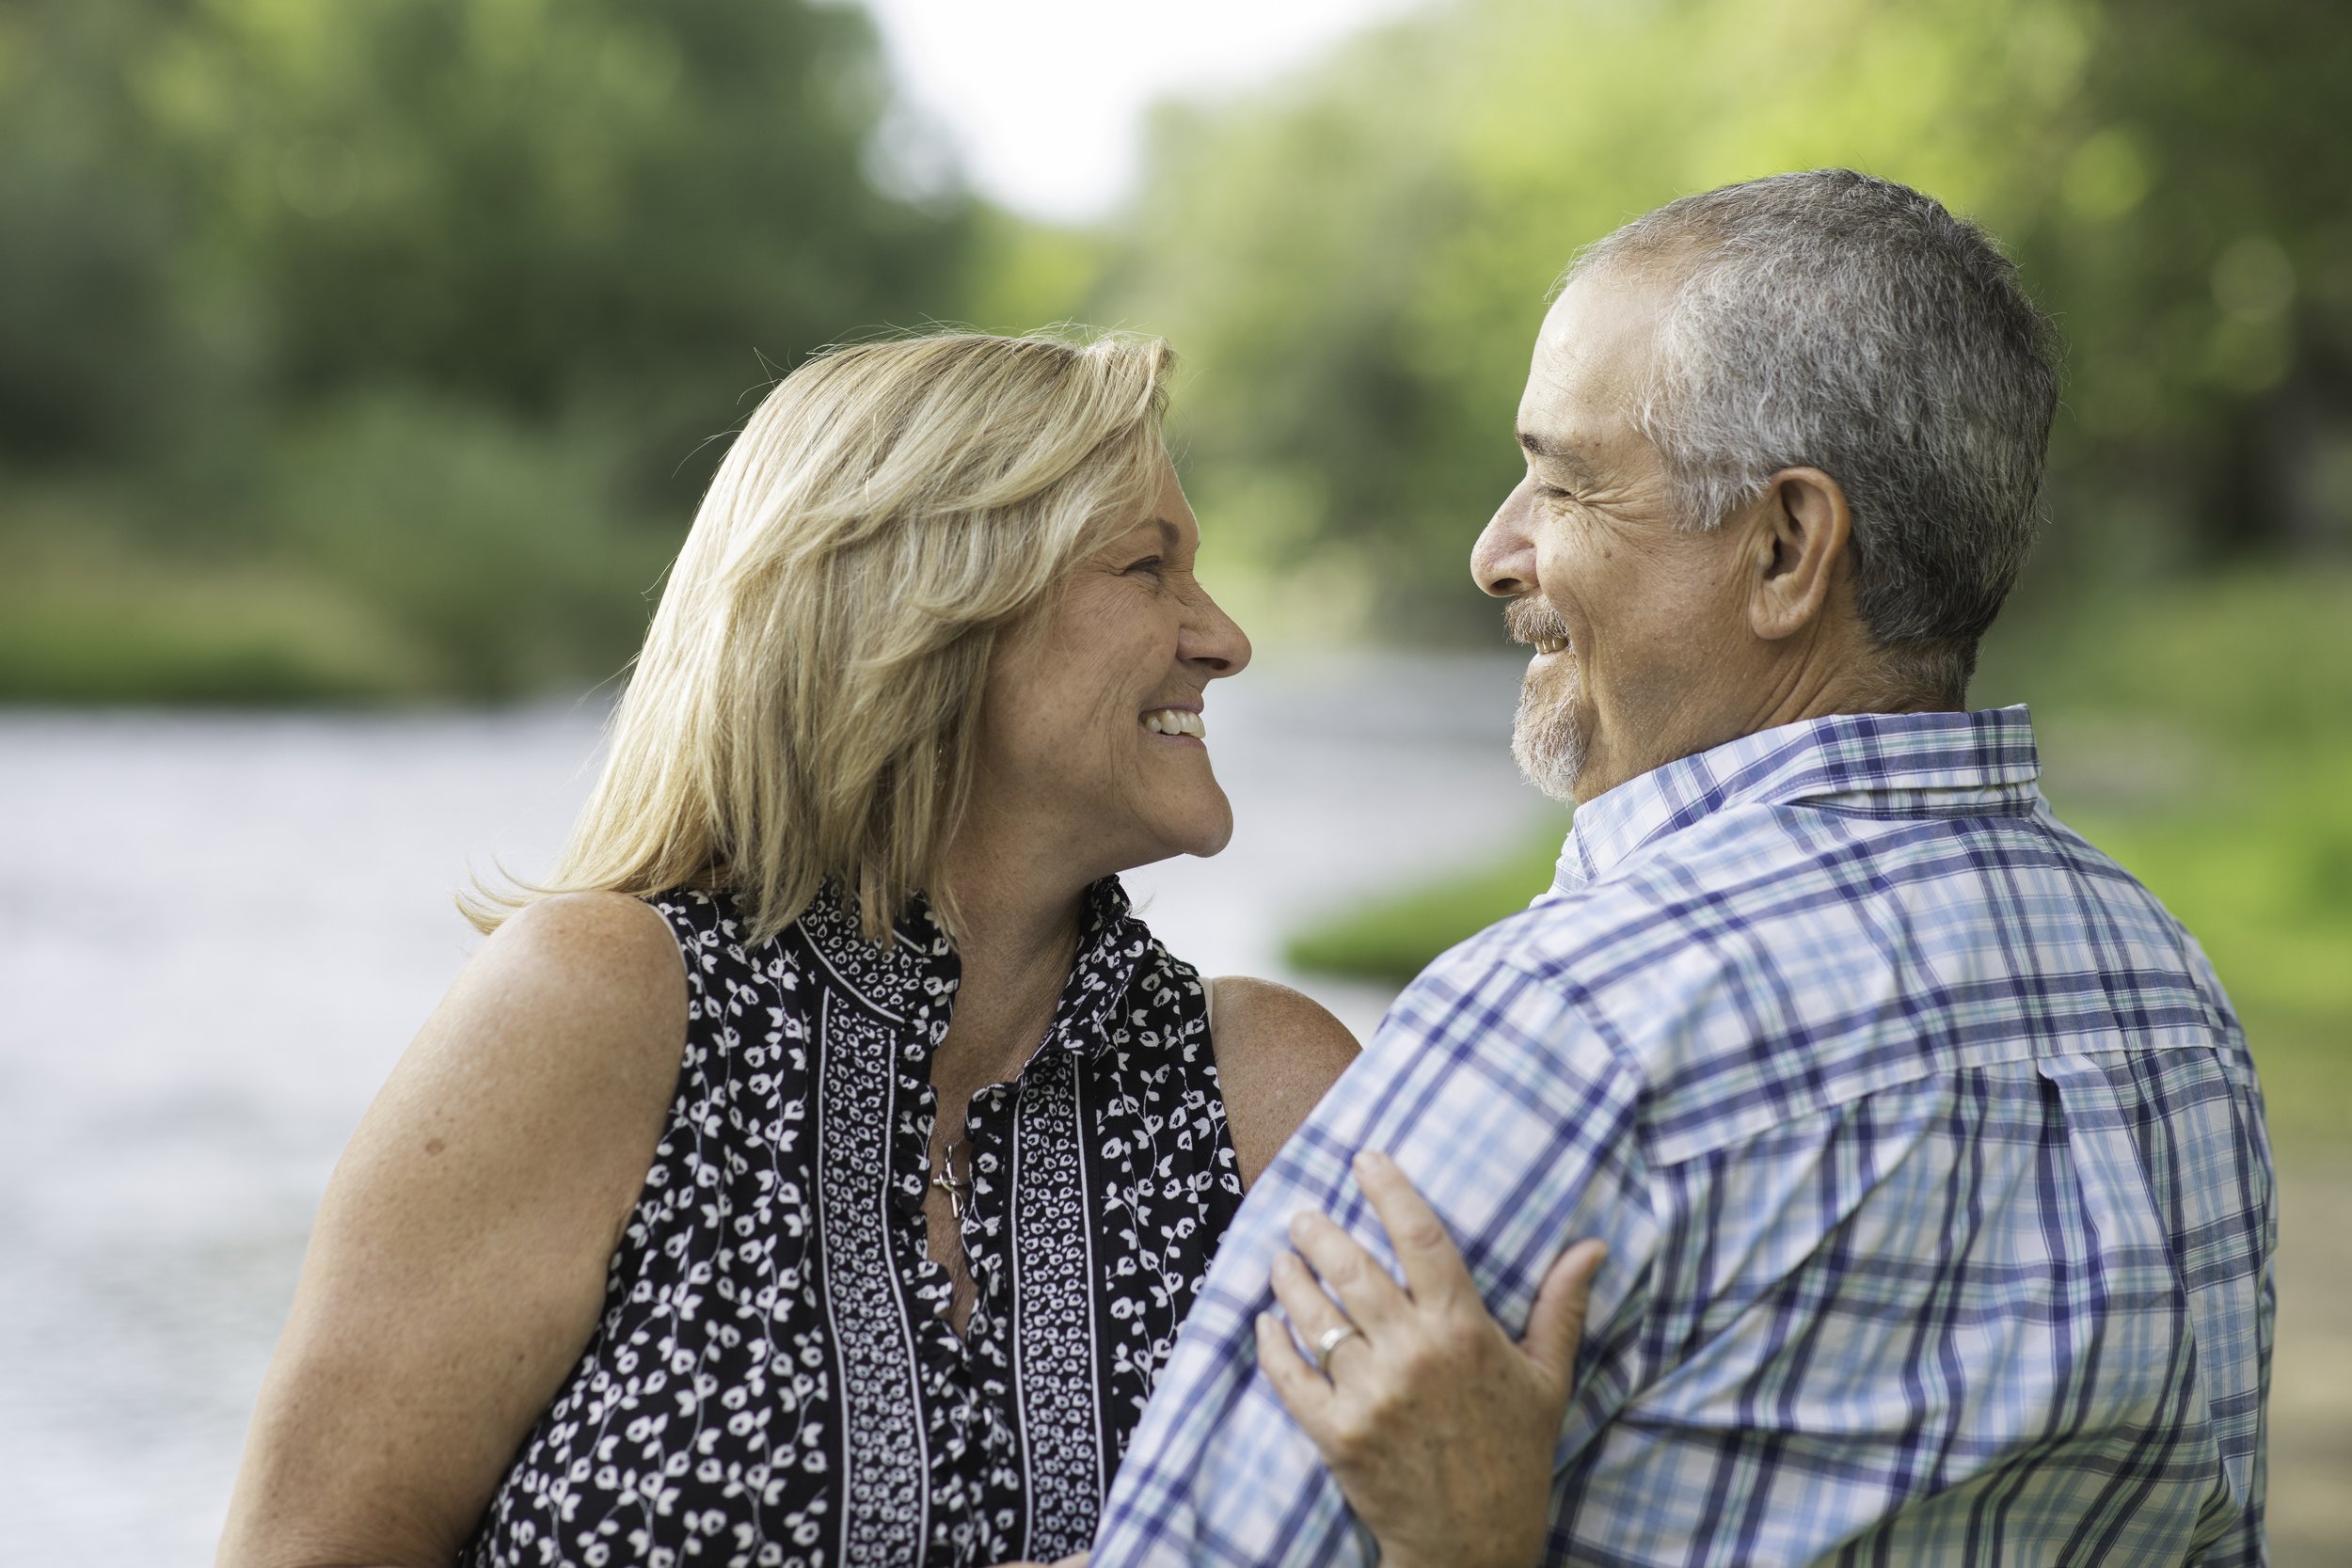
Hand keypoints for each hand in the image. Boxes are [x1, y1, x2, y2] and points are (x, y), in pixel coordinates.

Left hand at [1255, 1151, 1605, 1567]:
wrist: (1474, 1544)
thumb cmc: (1514, 1455)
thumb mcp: (1547, 1378)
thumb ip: (1562, 1307)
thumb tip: (1591, 1247)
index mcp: (1464, 1331)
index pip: (1421, 1238)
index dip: (1389, 1190)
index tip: (1364, 1159)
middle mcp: (1415, 1354)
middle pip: (1354, 1269)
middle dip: (1320, 1232)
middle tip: (1304, 1215)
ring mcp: (1371, 1394)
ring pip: (1316, 1316)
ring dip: (1291, 1279)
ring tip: (1281, 1259)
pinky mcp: (1338, 1433)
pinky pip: (1291, 1376)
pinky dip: (1273, 1344)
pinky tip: (1266, 1322)